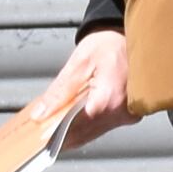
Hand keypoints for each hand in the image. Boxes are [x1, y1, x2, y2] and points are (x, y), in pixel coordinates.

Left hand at [44, 28, 137, 150]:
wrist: (132, 37)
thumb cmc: (109, 44)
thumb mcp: (79, 63)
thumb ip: (59, 91)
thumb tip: (41, 114)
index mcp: (108, 99)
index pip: (74, 127)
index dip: (54, 132)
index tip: (40, 133)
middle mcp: (121, 112)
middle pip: (83, 133)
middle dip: (61, 134)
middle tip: (44, 128)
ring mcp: (127, 115)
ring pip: (92, 134)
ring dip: (73, 132)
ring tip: (56, 124)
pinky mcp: (129, 115)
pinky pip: (102, 128)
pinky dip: (86, 127)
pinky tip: (75, 121)